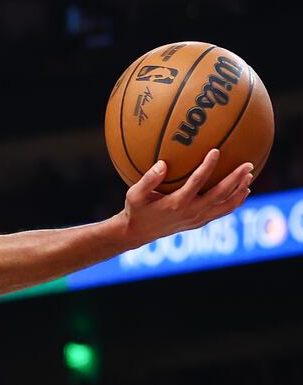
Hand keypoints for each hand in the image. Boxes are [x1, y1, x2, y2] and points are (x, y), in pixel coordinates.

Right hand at [121, 149, 252, 247]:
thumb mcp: (134, 194)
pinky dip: (234, 202)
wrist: (137, 233)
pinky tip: (241, 191)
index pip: (197, 183)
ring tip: (249, 177)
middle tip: (248, 164)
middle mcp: (191, 213)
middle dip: (236, 179)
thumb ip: (148, 179)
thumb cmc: (136, 210)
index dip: (208, 166)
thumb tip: (163, 163)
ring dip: (240, 192)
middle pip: (220, 195)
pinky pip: (222, 212)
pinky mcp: (199, 223)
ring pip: (226, 206)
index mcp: (176, 203)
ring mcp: (197, 219)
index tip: (216, 151)